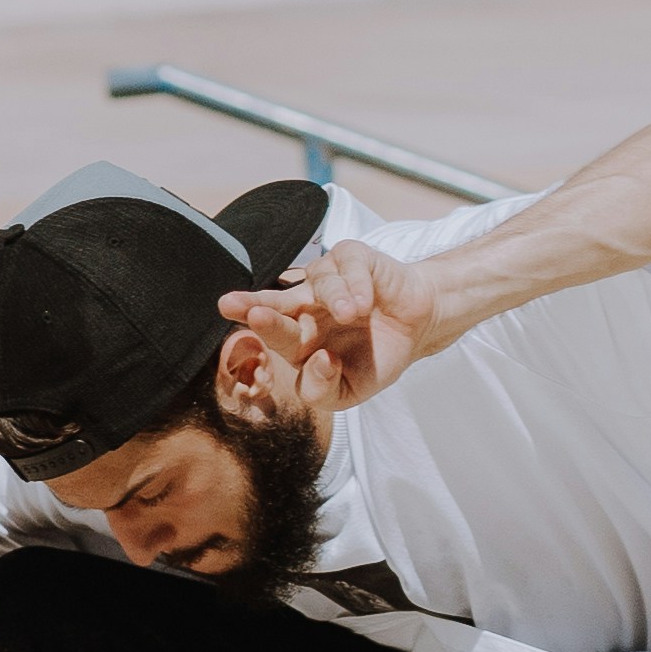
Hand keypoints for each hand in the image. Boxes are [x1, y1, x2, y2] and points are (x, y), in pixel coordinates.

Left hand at [217, 239, 440, 410]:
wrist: (418, 329)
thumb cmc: (376, 359)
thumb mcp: (348, 392)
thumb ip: (322, 390)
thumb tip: (320, 361)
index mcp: (298, 338)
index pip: (274, 336)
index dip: (266, 330)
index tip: (254, 319)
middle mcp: (305, 305)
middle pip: (276, 304)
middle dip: (255, 304)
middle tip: (233, 304)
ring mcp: (327, 279)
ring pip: (320, 284)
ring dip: (334, 299)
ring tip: (352, 315)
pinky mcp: (352, 258)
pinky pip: (348, 267)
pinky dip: (356, 286)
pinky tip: (365, 304)